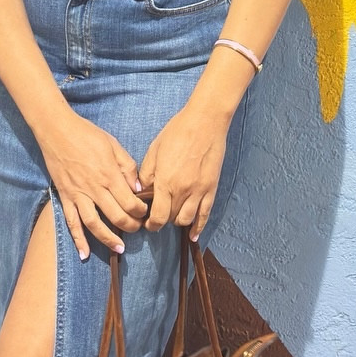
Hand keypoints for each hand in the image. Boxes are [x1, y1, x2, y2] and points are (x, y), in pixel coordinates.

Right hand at [40, 111, 148, 258]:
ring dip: (108, 239)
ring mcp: (78, 195)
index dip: (141, 211)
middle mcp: (95, 189)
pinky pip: (71, 222)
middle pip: (116, 216)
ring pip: (94, 224)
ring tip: (119, 249)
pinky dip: (78, 240)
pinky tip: (85, 254)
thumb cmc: (87, 134)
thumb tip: (139, 188)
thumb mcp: (113, 145)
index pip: (130, 202)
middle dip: (130, 226)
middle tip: (138, 229)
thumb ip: (128, 167)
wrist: (57, 130)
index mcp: (109, 175)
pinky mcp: (65, 197)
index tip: (145, 212)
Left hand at [139, 100, 230, 239]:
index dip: (150, 224)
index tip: (147, 222)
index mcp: (165, 181)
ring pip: (186, 219)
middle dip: (162, 219)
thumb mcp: (154, 150)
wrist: (205, 122)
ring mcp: (199, 191)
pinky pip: (205, 214)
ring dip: (177, 221)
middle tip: (158, 214)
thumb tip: (143, 192)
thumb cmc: (177, 132)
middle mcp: (182, 190)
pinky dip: (198, 227)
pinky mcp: (211, 188)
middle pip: (170, 218)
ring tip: (173, 215)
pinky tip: (193, 234)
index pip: (157, 216)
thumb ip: (147, 174)